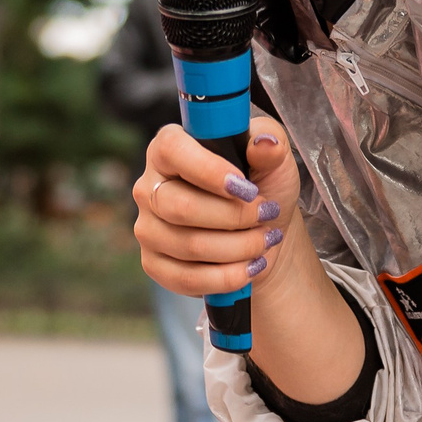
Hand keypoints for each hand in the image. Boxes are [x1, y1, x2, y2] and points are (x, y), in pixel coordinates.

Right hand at [132, 115, 300, 300]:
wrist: (261, 232)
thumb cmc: (261, 186)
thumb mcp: (273, 158)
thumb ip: (271, 142)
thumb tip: (265, 144)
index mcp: (168, 148)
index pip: (171, 150)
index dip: (208, 170)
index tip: (245, 188)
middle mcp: (149, 186)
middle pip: (180, 207)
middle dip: (234, 216)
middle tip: (267, 214)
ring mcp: (147, 228)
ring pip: (189, 245)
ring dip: (238, 247)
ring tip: (265, 240)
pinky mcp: (154, 264)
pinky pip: (186, 278)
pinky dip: (227, 277)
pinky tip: (251, 266)